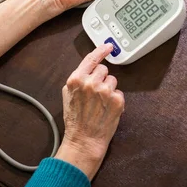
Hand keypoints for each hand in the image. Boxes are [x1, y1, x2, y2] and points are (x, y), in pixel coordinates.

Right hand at [54, 44, 124, 179]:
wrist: (84, 140)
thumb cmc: (75, 119)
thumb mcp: (67, 94)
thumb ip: (77, 79)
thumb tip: (88, 67)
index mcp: (76, 79)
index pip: (91, 58)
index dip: (101, 50)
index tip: (109, 46)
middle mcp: (90, 82)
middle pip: (104, 69)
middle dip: (102, 78)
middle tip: (96, 93)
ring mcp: (105, 91)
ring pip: (113, 80)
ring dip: (109, 89)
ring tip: (101, 103)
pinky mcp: (117, 100)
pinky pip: (119, 92)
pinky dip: (115, 100)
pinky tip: (107, 109)